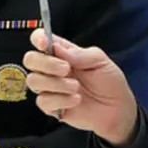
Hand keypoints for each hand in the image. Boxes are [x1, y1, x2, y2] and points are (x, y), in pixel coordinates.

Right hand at [23, 30, 138, 145]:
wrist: (117, 109)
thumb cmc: (110, 81)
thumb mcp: (100, 61)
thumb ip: (79, 54)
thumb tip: (56, 48)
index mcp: (63, 53)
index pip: (40, 40)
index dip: (38, 38)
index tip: (44, 44)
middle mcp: (52, 69)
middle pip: (30, 60)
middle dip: (46, 63)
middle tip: (67, 69)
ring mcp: (50, 88)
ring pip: (34, 81)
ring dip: (56, 83)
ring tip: (76, 87)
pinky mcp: (51, 107)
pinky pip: (43, 101)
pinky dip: (60, 100)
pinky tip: (76, 100)